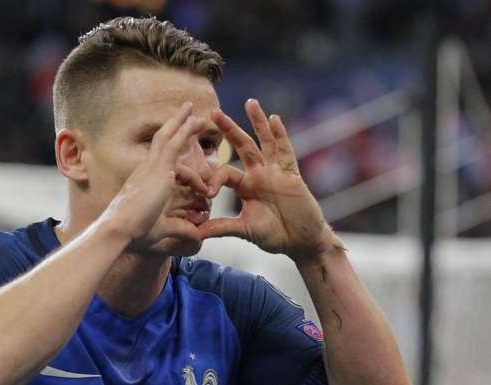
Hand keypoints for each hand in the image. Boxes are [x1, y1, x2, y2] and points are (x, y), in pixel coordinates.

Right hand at [103, 102, 209, 249]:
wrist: (119, 229)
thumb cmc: (135, 232)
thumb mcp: (163, 228)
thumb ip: (181, 229)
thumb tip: (197, 236)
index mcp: (144, 180)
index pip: (163, 160)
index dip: (180, 158)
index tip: (196, 163)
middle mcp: (145, 169)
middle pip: (161, 140)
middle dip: (175, 126)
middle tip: (188, 112)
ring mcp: (150, 167)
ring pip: (167, 137)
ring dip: (181, 123)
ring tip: (194, 111)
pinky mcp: (158, 169)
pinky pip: (175, 145)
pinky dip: (185, 133)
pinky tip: (196, 123)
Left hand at [199, 99, 339, 261]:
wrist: (302, 243)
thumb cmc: (275, 236)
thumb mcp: (245, 230)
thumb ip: (221, 228)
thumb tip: (195, 233)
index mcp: (245, 187)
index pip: (224, 173)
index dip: (213, 179)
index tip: (204, 191)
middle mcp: (259, 174)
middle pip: (242, 146)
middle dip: (228, 129)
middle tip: (212, 111)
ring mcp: (276, 173)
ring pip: (265, 143)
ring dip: (257, 122)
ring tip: (250, 102)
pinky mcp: (292, 176)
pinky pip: (286, 153)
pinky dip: (281, 136)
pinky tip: (275, 119)